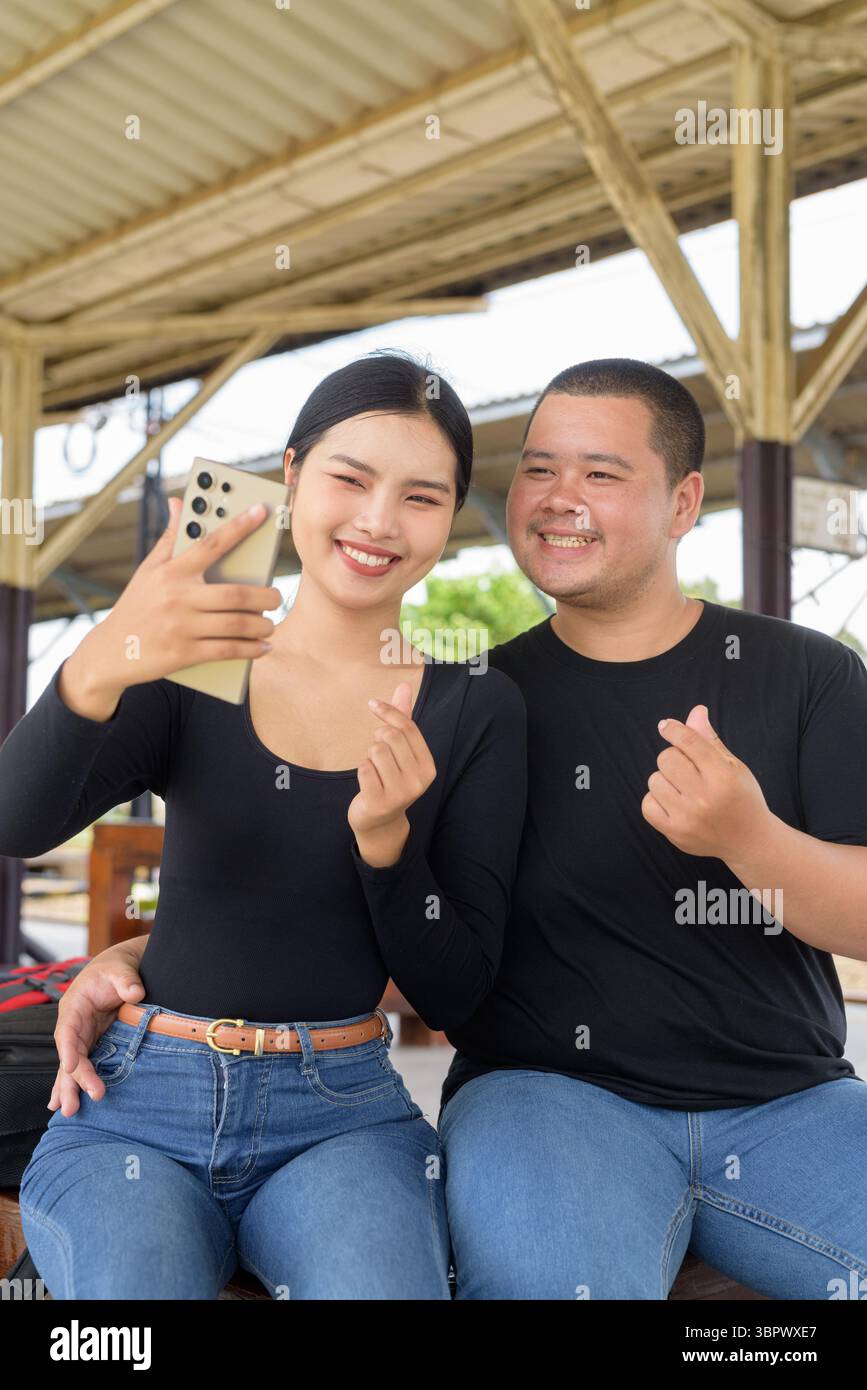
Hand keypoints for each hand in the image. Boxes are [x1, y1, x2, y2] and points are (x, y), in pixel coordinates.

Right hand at [47, 942, 146, 1116]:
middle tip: (75, 1104)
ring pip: (71, 1066)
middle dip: (72, 1079)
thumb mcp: (120, 969)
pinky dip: (73, 1084)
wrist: (119, 969)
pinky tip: (63, 1104)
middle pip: (69, 1055)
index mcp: (75, 1006)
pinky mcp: (91, 1044)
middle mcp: (73, 1025)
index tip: (70, 1066)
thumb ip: (126, 980)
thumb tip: (135, 993)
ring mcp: (81, 1037)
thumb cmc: (116, 968)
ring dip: (70, 1088)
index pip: (68, 1030)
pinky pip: (80, 1066)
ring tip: (68, 1112)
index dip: (69, 1049)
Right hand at [59, 496, 281, 718]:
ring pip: (237, 624)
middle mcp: (177, 596)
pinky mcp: (183, 653)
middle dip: (266, 597)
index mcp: (171, 572)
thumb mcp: (148, 570)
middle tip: (277, 597)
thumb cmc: (136, 606)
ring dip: (262, 626)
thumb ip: (170, 538)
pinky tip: (263, 648)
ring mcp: (181, 626)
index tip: (261, 512)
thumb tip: (178, 502)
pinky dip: (251, 650)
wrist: (110, 652)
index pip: (211, 543)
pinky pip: (228, 650)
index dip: (239, 526)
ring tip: (270, 625)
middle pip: (236, 594)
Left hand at [348, 682, 436, 865]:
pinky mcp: (380, 801)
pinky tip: (368, 783)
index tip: (372, 704)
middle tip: (377, 752)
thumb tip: (403, 685)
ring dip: (369, 756)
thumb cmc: (390, 778)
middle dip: (377, 738)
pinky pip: (363, 768)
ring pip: (375, 751)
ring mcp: (401, 793)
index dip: (389, 712)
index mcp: (428, 766)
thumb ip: (403, 719)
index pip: (408, 728)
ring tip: (374, 769)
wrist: (380, 821)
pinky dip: (362, 771)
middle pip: (391, 737)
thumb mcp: (401, 751)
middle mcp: (419, 780)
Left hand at [641, 704, 770, 860]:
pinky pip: (647, 804)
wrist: (749, 841)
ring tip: (685, 790)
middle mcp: (705, 798)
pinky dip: (656, 800)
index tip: (665, 726)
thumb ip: (709, 740)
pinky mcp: (675, 833)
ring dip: (666, 780)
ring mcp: (688, 818)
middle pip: (667, 759)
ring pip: (654, 780)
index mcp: (723, 777)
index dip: (674, 730)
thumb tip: (695, 711)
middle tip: (688, 769)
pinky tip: (674, 803)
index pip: (689, 742)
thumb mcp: (733, 766)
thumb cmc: (741, 797)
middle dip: (674, 758)